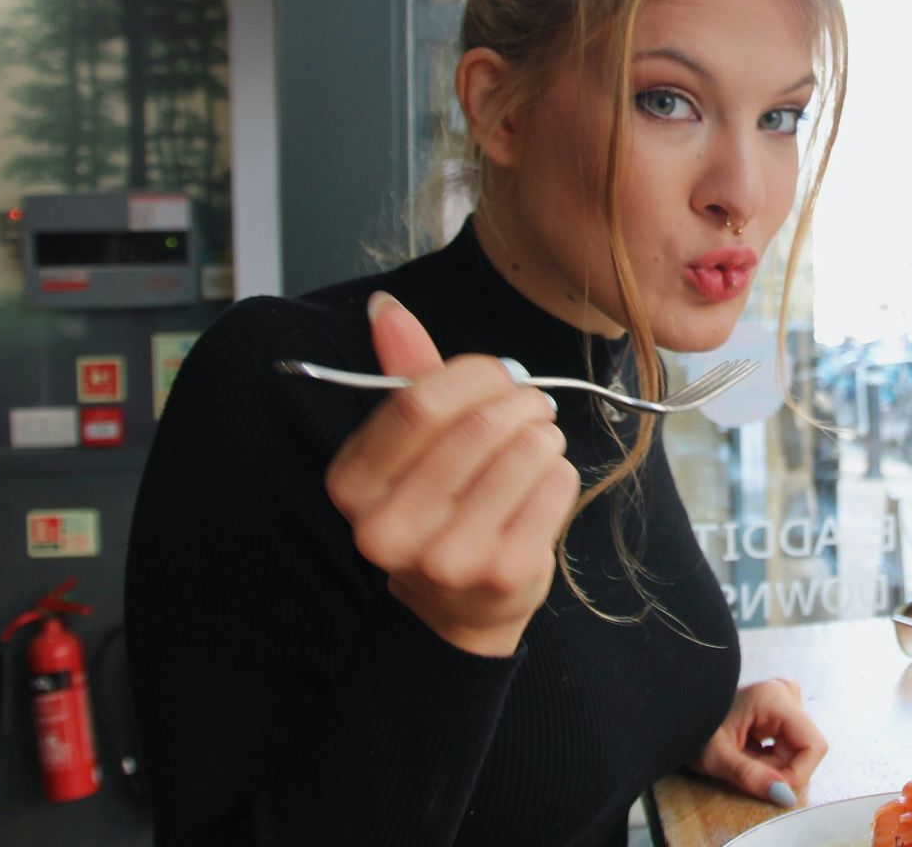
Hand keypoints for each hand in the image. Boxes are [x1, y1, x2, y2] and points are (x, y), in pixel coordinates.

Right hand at [324, 291, 579, 656]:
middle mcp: (389, 530)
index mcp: (352, 486)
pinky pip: (556, 485)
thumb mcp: (407, 444)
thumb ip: (403, 373)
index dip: (474, 374)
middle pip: (479, 427)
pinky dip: (559, 471)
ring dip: (543, 434)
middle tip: (532, 403)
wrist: (456, 606)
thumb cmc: (435, 505)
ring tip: (535, 443)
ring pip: (526, 451)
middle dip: (520, 400)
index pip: (419, 404)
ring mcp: (447, 558)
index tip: (500, 374)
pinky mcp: (503, 573)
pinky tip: (541, 486)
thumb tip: (386, 306)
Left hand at [692, 678, 827, 807]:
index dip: (798, 774)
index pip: (813, 746)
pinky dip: (770, 758)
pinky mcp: (781, 710)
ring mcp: (784, 700)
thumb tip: (785, 796)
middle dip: (779, 770)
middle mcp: (785, 693)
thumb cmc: (692, 728)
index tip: (771, 788)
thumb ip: (750, 777)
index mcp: (775, 698)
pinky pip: (789, 744)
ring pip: (797, 750)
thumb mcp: (716, 758)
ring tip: (743, 758)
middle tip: (744, 768)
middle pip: (804, 750)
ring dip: (773, 766)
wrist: (678, 712)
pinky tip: (748, 752)